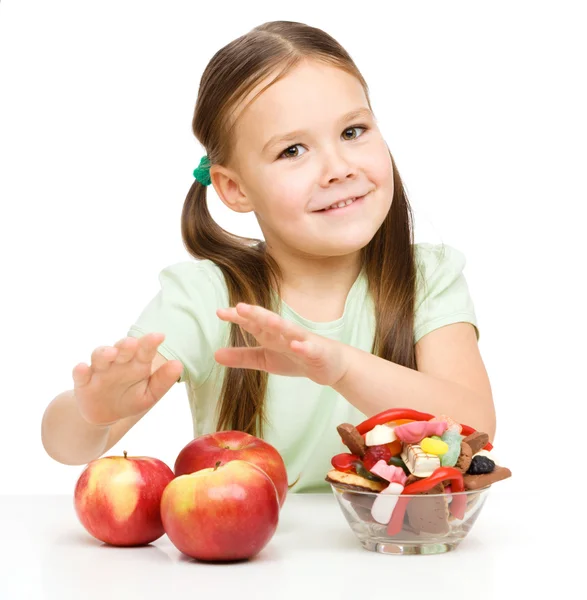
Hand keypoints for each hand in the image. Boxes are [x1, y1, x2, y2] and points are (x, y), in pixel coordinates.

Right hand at [71, 333, 183, 425]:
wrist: (105, 414)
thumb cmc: (130, 398)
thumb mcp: (150, 394)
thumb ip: (163, 381)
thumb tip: (178, 365)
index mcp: (137, 363)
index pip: (144, 350)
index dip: (150, 343)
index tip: (159, 336)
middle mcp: (118, 362)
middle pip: (121, 348)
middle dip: (126, 345)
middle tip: (132, 343)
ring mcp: (100, 370)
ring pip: (100, 356)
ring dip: (104, 353)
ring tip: (111, 354)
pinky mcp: (83, 382)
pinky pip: (79, 374)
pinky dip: (79, 371)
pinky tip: (81, 368)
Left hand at [215, 303, 349, 386]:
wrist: (331, 366)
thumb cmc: (296, 359)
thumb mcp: (265, 360)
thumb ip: (242, 356)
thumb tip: (215, 354)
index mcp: (271, 334)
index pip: (252, 323)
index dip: (237, 317)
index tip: (220, 312)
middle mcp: (285, 333)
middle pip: (269, 321)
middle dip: (256, 314)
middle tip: (240, 307)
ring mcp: (302, 340)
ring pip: (290, 331)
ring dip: (279, 324)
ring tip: (267, 319)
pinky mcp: (317, 352)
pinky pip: (309, 349)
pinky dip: (303, 347)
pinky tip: (296, 346)